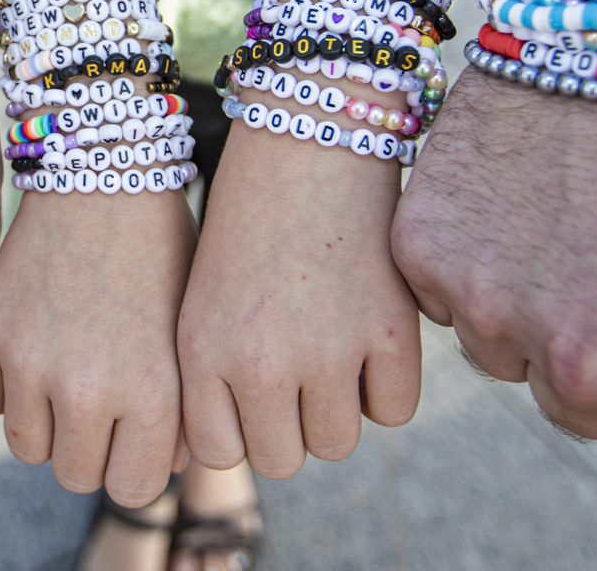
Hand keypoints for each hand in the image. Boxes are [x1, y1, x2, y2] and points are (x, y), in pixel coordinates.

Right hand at [0, 191, 194, 504]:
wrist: (103, 171)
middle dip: (88, 448)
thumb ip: (179, 412)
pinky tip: (35, 347)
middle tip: (99, 406)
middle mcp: (88, 389)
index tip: (136, 435)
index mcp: (153, 392)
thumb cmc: (161, 251)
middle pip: (74, 475)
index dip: (134, 464)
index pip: (132, 487)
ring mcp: (31, 363)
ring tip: (66, 378)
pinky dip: (7, 386)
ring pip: (26, 446)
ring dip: (45, 423)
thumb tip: (160, 469)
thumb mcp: (188, 335)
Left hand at [178, 122, 421, 477]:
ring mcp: (328, 350)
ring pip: (338, 443)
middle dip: (291, 425)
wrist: (309, 138)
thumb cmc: (251, 220)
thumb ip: (217, 379)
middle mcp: (259, 361)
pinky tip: (370, 339)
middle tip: (297, 372)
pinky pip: (393, 409)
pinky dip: (387, 385)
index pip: (222, 451)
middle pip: (283, 459)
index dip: (240, 426)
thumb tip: (252, 451)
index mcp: (202, 351)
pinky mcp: (390, 331)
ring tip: (332, 353)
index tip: (249, 389)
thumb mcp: (206, 299)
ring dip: (339, 409)